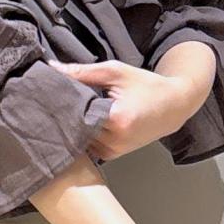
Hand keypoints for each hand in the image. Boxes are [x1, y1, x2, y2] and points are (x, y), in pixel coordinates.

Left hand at [46, 57, 200, 162]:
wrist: (173, 107)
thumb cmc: (146, 85)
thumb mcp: (115, 71)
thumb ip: (82, 72)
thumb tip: (51, 68)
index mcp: (116, 119)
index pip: (75, 113)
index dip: (62, 102)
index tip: (50, 92)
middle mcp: (114, 140)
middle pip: (75, 128)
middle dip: (65, 114)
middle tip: (54, 100)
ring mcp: (112, 151)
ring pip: (79, 139)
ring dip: (73, 126)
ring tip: (70, 109)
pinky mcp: (111, 156)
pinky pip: (87, 145)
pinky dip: (83, 133)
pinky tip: (82, 120)